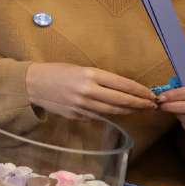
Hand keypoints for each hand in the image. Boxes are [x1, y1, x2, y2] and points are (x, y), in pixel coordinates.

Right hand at [25, 62, 156, 115]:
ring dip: (129, 111)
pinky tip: (118, 113)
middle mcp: (88, 91)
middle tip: (152, 105)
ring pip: (113, 111)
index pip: (123, 85)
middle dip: (140, 103)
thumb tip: (121, 90)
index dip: (140, 91)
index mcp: (90, 75)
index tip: (151, 94)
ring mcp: (82, 106)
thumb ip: (99, 80)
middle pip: (121, 100)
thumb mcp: (80, 69)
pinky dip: (110, 115)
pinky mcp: (77, 116)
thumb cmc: (57, 72)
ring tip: (139, 110)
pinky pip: (98, 116)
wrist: (32, 84)